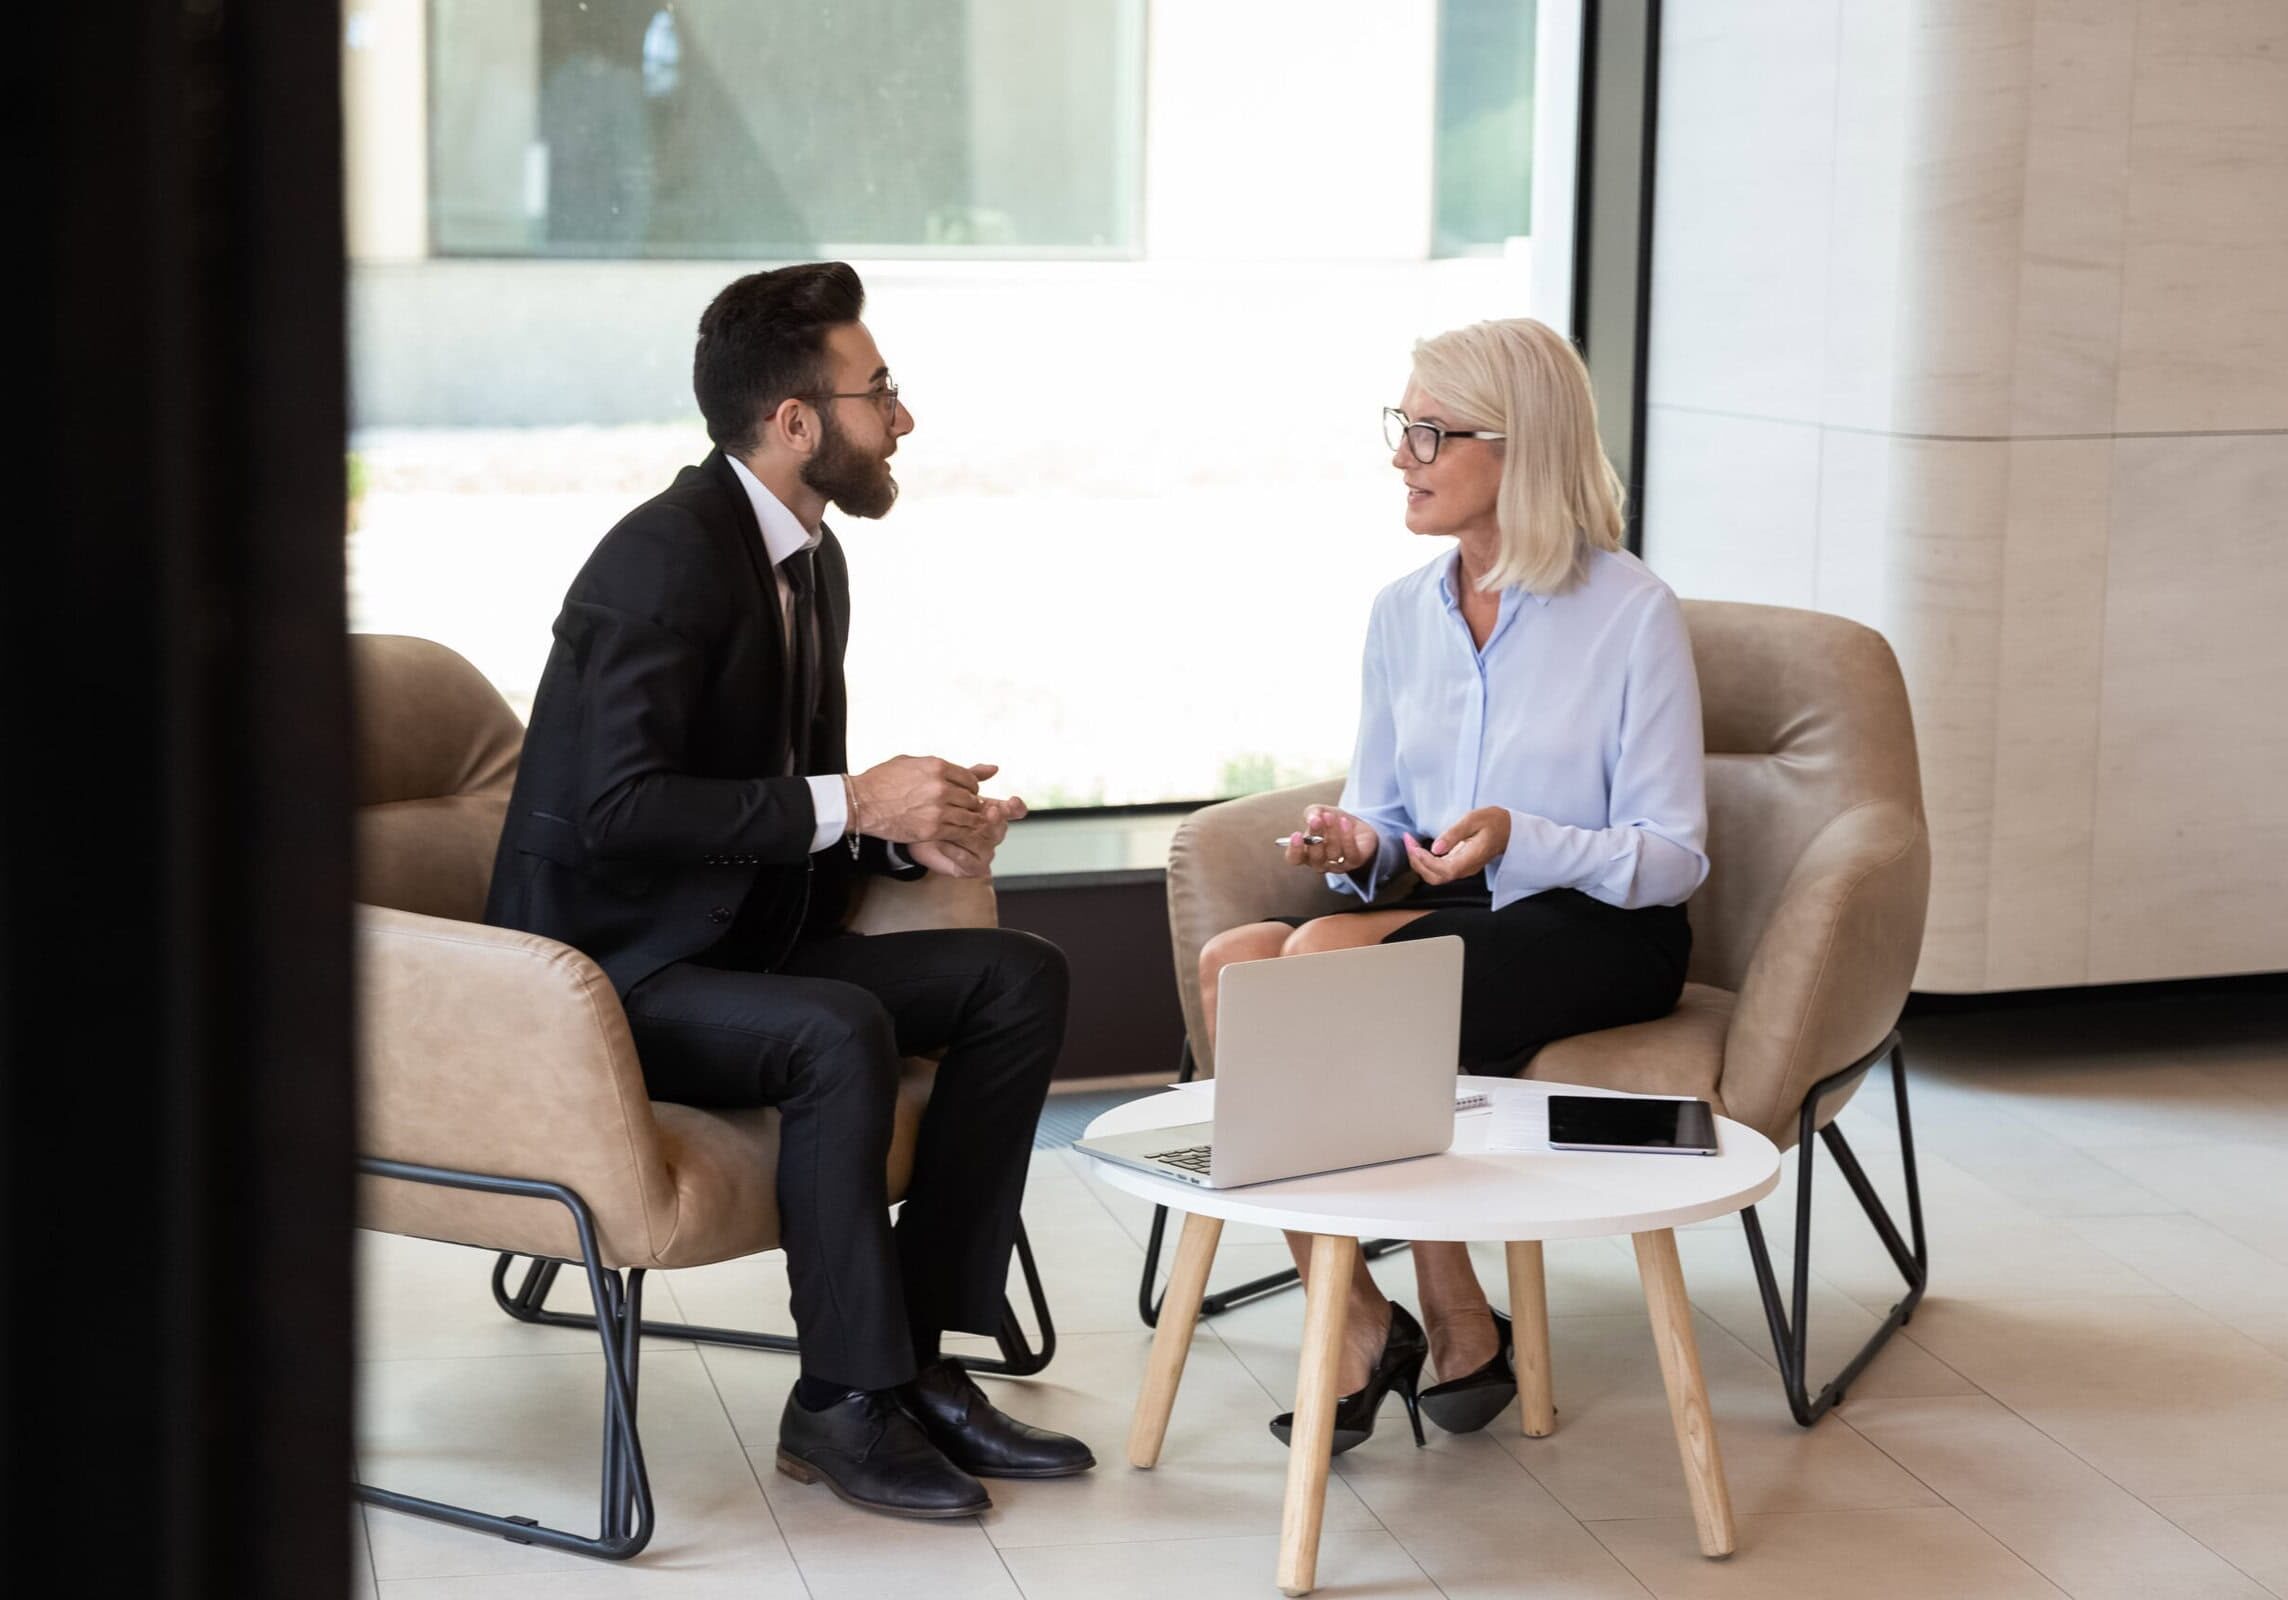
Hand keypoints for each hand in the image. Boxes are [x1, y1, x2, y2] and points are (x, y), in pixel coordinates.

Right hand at [847, 755, 988, 845]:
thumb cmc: (882, 781)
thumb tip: (989, 768)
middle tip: (962, 809)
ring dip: (967, 820)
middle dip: (969, 804)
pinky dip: (960, 833)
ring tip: (958, 821)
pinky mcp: (933, 829)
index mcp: (937, 767)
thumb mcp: (912, 762)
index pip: (970, 778)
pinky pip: (959, 832)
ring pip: (969, 817)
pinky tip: (953, 831)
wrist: (862, 802)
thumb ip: (945, 766)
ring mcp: (938, 809)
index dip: (970, 787)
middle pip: (971, 798)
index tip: (964, 793)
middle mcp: (941, 787)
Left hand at [904, 774, 1026, 878]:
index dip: (1015, 807)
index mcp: (992, 814)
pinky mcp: (972, 868)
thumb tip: (994, 768)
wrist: (918, 836)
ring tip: (958, 824)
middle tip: (990, 811)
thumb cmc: (936, 813)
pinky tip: (942, 842)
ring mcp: (984, 852)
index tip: (1013, 801)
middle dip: (995, 819)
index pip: (1012, 810)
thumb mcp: (952, 791)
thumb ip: (972, 779)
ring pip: (986, 845)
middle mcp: (992, 834)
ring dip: (972, 835)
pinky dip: (955, 851)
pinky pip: (968, 861)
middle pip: (1001, 828)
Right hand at [1280, 804, 1380, 875]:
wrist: (1358, 827)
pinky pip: (1350, 852)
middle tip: (1316, 820)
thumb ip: (1313, 812)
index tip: (1296, 835)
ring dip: (1331, 833)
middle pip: (1315, 856)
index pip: (1295, 858)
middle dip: (1315, 836)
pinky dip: (1347, 837)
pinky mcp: (1355, 861)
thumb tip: (1311, 816)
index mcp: (1306, 853)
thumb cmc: (1334, 822)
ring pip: (1333, 853)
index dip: (1294, 850)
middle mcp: (1320, 862)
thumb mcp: (1321, 812)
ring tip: (1330, 816)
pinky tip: (1344, 823)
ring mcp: (1338, 865)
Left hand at [1405, 807, 1509, 884]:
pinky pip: (1438, 870)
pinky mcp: (1458, 866)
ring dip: (1418, 862)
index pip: (1445, 870)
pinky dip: (1424, 861)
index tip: (1415, 846)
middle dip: (1417, 862)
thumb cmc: (1493, 822)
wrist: (1508, 830)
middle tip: (1408, 841)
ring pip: (1435, 876)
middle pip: (1436, 877)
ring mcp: (1462, 869)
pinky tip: (1418, 847)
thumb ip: (1454, 834)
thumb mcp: (1474, 819)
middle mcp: (1466, 868)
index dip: (1426, 862)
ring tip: (1410, 843)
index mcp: (1472, 858)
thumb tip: (1435, 848)